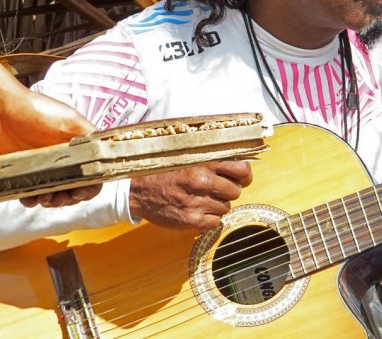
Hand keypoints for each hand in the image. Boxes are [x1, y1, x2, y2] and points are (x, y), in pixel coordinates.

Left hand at [0, 82, 100, 205]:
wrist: (0, 108)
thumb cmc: (37, 110)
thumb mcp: (71, 120)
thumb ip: (90, 137)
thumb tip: (106, 153)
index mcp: (77, 149)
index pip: (92, 173)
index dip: (90, 186)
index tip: (81, 191)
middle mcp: (62, 160)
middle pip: (75, 187)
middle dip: (71, 197)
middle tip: (63, 197)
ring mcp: (42, 168)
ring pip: (54, 193)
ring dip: (53, 200)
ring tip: (47, 197)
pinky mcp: (22, 173)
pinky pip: (30, 193)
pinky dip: (32, 199)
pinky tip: (31, 198)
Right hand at [129, 161, 252, 229]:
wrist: (137, 189)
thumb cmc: (164, 171)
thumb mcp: (189, 157)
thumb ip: (212, 161)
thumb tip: (238, 166)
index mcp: (205, 164)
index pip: (242, 170)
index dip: (244, 176)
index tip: (241, 178)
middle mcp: (203, 182)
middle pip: (236, 191)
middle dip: (229, 191)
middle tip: (215, 190)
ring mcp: (197, 203)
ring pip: (225, 208)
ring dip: (217, 205)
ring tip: (201, 199)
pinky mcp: (191, 220)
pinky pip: (215, 222)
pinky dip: (209, 219)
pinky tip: (197, 211)